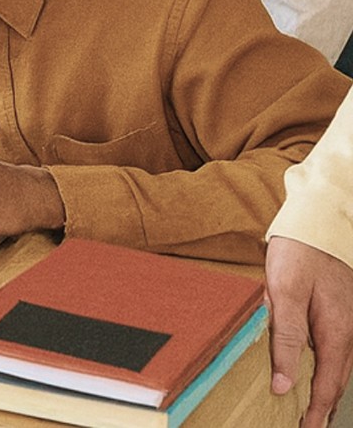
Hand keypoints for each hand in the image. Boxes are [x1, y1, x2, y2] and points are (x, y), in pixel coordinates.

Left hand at [267, 235, 352, 426]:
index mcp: (335, 333)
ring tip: (309, 406)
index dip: (316, 411)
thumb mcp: (285, 293)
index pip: (327, 385)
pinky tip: (309, 367)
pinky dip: (323, 365)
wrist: (317, 221)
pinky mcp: (336, 311)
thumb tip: (282, 384)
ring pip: (335, 364)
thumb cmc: (299, 253)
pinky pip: (332, 347)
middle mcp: (346, 332)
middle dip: (322, 405)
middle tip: (307, 425)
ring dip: (324, 387)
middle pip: (335, 379)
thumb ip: (285, 339)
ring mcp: (344, 322)